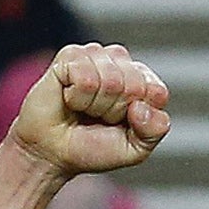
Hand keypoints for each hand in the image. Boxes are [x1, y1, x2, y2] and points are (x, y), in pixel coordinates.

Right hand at [9, 43, 170, 178]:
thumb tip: (141, 107)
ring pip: (111, 80)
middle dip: (115, 111)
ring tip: (82, 109)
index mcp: (141, 80)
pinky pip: (85, 77)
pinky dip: (77, 97)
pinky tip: (69, 98)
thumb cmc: (92, 148)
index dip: (138, 115)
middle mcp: (119, 63)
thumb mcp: (134, 149)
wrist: (53, 153)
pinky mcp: (69, 56)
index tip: (120, 124)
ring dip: (95, 106)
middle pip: (134, 85)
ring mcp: (95, 55)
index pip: (156, 91)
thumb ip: (154, 131)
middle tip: (97, 118)